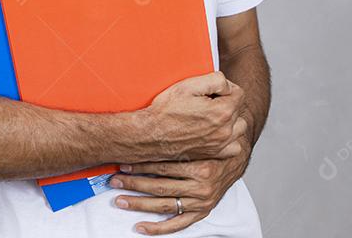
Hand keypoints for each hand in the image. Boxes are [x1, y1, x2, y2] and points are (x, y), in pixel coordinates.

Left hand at [109, 132, 252, 234]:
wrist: (236, 157)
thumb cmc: (214, 143)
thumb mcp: (203, 133)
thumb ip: (181, 133)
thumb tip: (151, 125)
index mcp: (202, 166)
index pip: (164, 167)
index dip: (141, 164)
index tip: (124, 162)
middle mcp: (202, 186)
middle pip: (160, 187)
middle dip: (134, 183)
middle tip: (115, 180)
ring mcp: (201, 202)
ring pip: (165, 205)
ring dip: (139, 203)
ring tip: (120, 200)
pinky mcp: (202, 212)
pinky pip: (178, 224)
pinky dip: (158, 227)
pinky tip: (141, 226)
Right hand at [136, 72, 247, 161]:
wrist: (149, 135)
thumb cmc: (165, 111)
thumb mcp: (189, 85)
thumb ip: (216, 80)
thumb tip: (227, 85)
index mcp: (222, 111)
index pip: (239, 93)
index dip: (225, 88)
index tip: (210, 90)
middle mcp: (225, 130)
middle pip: (239, 109)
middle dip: (226, 102)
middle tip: (207, 102)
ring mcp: (220, 144)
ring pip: (239, 128)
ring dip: (230, 120)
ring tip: (212, 116)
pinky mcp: (213, 154)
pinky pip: (233, 147)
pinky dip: (228, 139)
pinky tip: (214, 132)